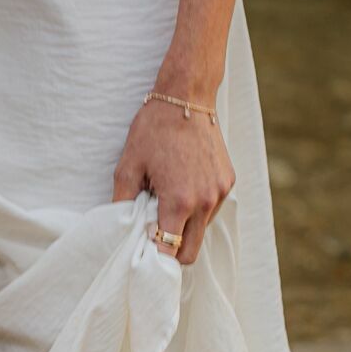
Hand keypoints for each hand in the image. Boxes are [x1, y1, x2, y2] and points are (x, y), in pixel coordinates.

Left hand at [113, 97, 234, 264]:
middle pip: (189, 253)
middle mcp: (204, 202)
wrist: (186, 96)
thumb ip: (123, 204)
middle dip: (171, 249)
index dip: (153, 255)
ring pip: (201, 232)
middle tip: (154, 232)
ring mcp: (219, 193)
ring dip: (185, 228)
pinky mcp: (227, 182)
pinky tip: (183, 187)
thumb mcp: (128, 166)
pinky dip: (197, 209)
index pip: (168, 250)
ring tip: (168, 202)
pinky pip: (211, 211)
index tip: (142, 247)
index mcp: (179, 201)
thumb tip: (122, 231)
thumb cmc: (153, 130)